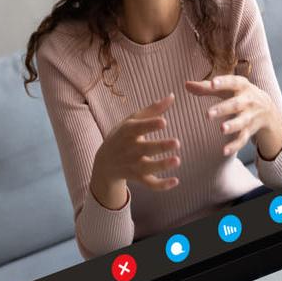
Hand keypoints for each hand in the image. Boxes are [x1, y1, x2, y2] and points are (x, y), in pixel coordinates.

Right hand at [89, 95, 181, 209]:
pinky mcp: (138, 178)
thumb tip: (172, 96)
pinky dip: (161, 185)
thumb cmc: (122, 137)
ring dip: (162, 165)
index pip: (139, 128)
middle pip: (145, 149)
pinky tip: (176, 181)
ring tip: (177, 160)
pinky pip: (149, 184)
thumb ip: (152, 110)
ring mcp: (133, 165)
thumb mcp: (132, 121)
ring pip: (148, 168)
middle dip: (160, 147)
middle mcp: (130, 150)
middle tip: (177, 142)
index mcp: (128, 132)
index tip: (164, 122)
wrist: (104, 164)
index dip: (150, 125)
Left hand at [184, 73, 281, 160]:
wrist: (267, 109)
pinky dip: (234, 146)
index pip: (233, 82)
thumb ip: (207, 87)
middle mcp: (248, 101)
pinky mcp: (250, 130)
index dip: (223, 82)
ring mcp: (250, 116)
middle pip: (236, 105)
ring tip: (222, 129)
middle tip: (208, 114)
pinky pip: (243, 139)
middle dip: (223, 109)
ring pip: (242, 122)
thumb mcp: (227, 89)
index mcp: (242, 86)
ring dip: (232, 126)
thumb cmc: (239, 95)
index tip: (213, 83)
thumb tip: (186, 85)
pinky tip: (224, 151)